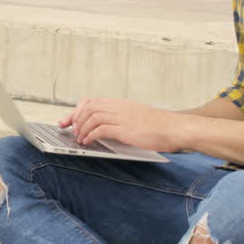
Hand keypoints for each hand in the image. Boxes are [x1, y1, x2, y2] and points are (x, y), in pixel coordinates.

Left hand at [58, 98, 181, 151]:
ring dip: (82, 128)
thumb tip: (104, 129)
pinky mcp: (125, 129)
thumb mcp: (136, 117)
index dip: (77, 110)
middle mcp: (119, 107)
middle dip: (74, 119)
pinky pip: (101, 129)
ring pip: (92, 117)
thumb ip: (121, 119)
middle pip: (88, 107)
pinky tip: (87, 142)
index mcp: (121, 104)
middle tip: (68, 129)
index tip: (68, 120)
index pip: (92, 101)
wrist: (175, 128)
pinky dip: (90, 135)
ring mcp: (122, 117)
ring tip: (79, 138)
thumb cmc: (159, 127)